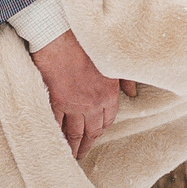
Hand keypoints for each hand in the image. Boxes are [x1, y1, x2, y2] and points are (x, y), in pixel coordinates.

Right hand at [29, 30, 135, 157]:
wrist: (59, 33)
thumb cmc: (84, 41)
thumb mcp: (112, 58)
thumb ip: (124, 78)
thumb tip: (133, 92)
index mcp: (108, 94)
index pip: (108, 120)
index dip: (100, 130)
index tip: (95, 136)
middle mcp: (92, 104)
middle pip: (91, 131)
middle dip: (86, 144)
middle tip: (81, 154)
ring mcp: (72, 105)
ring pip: (72, 132)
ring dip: (71, 146)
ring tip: (68, 155)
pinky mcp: (54, 101)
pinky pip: (55, 123)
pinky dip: (54, 133)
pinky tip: (52, 139)